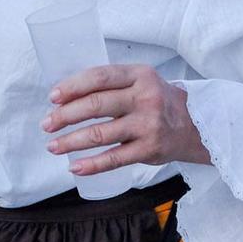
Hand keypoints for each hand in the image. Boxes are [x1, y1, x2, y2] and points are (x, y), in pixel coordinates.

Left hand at [40, 64, 207, 175]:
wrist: (195, 125)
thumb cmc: (156, 100)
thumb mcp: (140, 81)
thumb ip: (111, 83)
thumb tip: (65, 95)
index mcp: (139, 75)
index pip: (99, 77)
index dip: (72, 86)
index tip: (53, 97)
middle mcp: (145, 98)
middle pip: (96, 105)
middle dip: (65, 116)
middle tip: (47, 124)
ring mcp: (148, 125)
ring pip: (101, 133)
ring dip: (71, 141)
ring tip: (53, 145)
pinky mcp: (149, 149)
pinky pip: (114, 159)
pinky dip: (91, 165)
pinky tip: (74, 166)